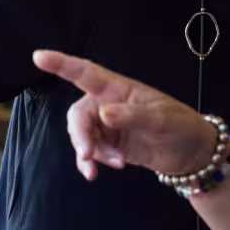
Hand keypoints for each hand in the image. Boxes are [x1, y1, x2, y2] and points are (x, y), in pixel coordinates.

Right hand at [32, 49, 217, 179]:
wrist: (191, 153)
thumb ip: (132, 116)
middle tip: (89, 155)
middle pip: (79, 114)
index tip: (39, 57)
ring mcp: (107, 126)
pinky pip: (88, 152)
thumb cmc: (181, 126)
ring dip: (88, 151)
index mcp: (119, 89)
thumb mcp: (162, 120)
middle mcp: (108, 104)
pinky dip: (90, 162)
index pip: (86, 73)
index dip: (62, 64)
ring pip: (81, 134)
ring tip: (110, 164)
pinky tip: (98, 173)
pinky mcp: (109, 145)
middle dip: (80, 134)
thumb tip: (103, 114)